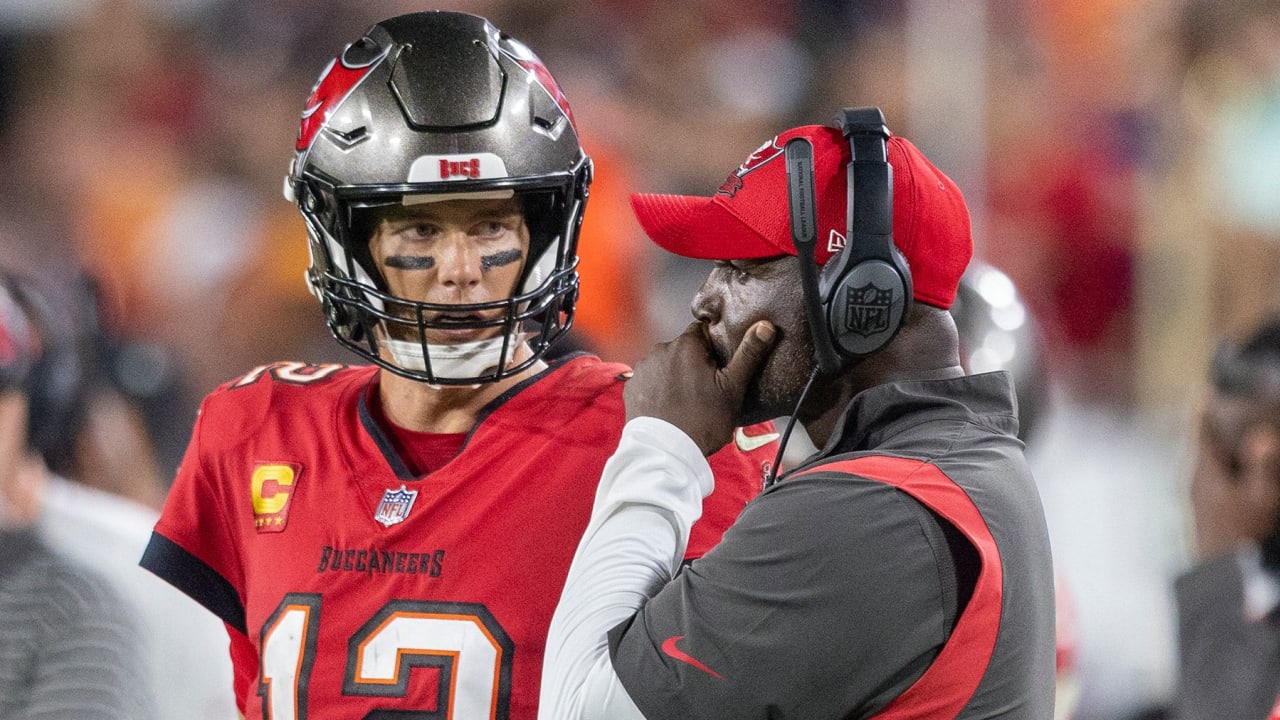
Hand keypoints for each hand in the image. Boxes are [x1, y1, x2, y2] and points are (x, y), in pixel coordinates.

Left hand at [624, 320, 775, 454]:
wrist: (667, 453)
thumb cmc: (702, 422)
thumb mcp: (733, 388)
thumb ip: (749, 354)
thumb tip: (764, 327)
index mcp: (686, 345)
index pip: (703, 331)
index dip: (715, 347)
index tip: (721, 365)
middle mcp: (660, 351)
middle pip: (684, 349)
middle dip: (695, 363)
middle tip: (708, 388)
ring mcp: (643, 369)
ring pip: (666, 365)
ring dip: (676, 375)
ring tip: (688, 401)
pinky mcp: (632, 387)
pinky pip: (651, 381)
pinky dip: (659, 389)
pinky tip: (670, 406)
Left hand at [1191, 415, 1279, 558]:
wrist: (1223, 568)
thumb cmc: (1243, 532)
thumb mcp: (1261, 497)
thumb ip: (1263, 465)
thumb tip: (1263, 435)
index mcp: (1206, 471)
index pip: (1202, 433)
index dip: (1205, 413)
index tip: (1206, 395)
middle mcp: (1196, 479)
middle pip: (1204, 447)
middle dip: (1215, 430)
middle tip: (1226, 414)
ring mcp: (1197, 495)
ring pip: (1207, 464)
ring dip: (1220, 451)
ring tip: (1235, 441)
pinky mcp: (1203, 509)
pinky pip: (1211, 480)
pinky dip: (1222, 469)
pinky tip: (1236, 475)